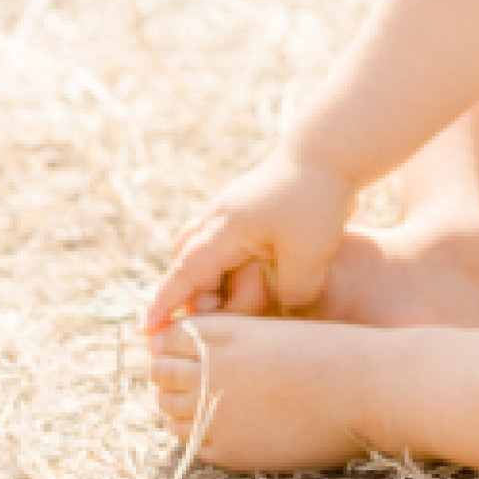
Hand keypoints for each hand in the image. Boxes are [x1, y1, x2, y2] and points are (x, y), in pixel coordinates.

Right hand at [144, 147, 355, 336]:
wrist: (332, 148)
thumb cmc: (318, 197)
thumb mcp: (310, 255)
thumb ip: (291, 293)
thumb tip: (283, 311)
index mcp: (226, 229)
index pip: (184, 274)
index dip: (164, 304)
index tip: (146, 330)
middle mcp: (221, 218)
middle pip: (189, 264)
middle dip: (191, 295)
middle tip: (209, 320)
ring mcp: (234, 210)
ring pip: (204, 251)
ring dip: (210, 278)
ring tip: (227, 304)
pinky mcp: (251, 207)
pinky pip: (224, 241)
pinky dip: (226, 263)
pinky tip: (249, 279)